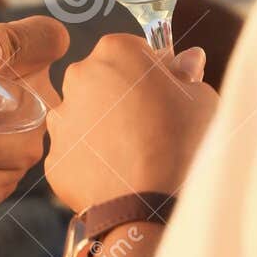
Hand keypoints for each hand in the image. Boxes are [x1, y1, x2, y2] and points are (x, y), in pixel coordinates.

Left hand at [45, 35, 217, 213]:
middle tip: (155, 124)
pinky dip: (95, 159)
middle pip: (106, 78)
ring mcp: (62, 119)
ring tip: (137, 153)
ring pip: (88, 114)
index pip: (136, 50)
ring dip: (107, 126)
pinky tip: (119, 173)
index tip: (169, 92)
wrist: (148, 206)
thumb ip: (188, 74)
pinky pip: (79, 150)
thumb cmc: (181, 144)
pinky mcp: (55, 157)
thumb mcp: (201, 99)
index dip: (156, 71)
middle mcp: (79, 78)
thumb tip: (188, 59)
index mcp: (115, 51)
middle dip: (126, 95)